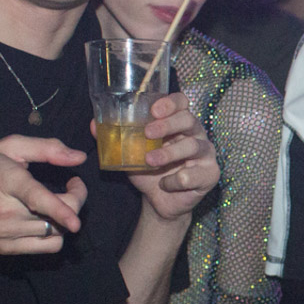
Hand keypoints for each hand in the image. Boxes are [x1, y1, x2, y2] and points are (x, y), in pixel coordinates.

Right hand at [0, 135, 89, 256]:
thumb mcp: (9, 147)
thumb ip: (47, 148)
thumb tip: (79, 158)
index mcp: (5, 181)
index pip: (36, 199)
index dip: (59, 210)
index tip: (76, 220)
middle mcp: (5, 211)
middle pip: (54, 218)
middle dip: (75, 202)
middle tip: (74, 186)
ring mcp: (5, 233)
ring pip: (55, 233)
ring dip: (66, 218)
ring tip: (58, 199)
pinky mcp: (6, 248)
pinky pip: (47, 247)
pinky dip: (56, 234)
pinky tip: (48, 218)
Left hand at [121, 92, 218, 221]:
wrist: (159, 201)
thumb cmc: (148, 171)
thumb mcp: (129, 153)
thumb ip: (115, 139)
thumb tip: (93, 125)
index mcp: (178, 123)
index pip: (181, 102)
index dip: (170, 103)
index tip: (153, 110)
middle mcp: (196, 134)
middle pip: (189, 120)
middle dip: (168, 124)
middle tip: (148, 132)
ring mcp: (205, 154)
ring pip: (193, 146)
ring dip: (169, 153)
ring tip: (149, 161)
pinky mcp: (210, 175)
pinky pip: (194, 175)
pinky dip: (176, 180)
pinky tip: (164, 184)